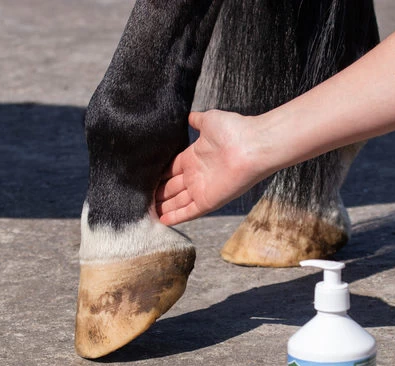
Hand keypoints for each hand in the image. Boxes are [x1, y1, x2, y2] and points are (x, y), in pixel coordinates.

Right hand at [156, 110, 264, 224]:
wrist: (252, 146)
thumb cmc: (233, 130)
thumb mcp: (209, 120)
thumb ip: (197, 121)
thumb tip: (189, 116)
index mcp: (194, 157)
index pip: (171, 170)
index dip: (159, 176)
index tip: (145, 180)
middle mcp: (196, 175)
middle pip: (172, 188)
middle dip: (159, 194)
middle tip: (142, 199)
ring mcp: (202, 189)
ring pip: (178, 202)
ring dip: (164, 207)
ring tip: (148, 213)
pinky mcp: (208, 201)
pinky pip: (189, 212)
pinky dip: (176, 217)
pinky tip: (163, 221)